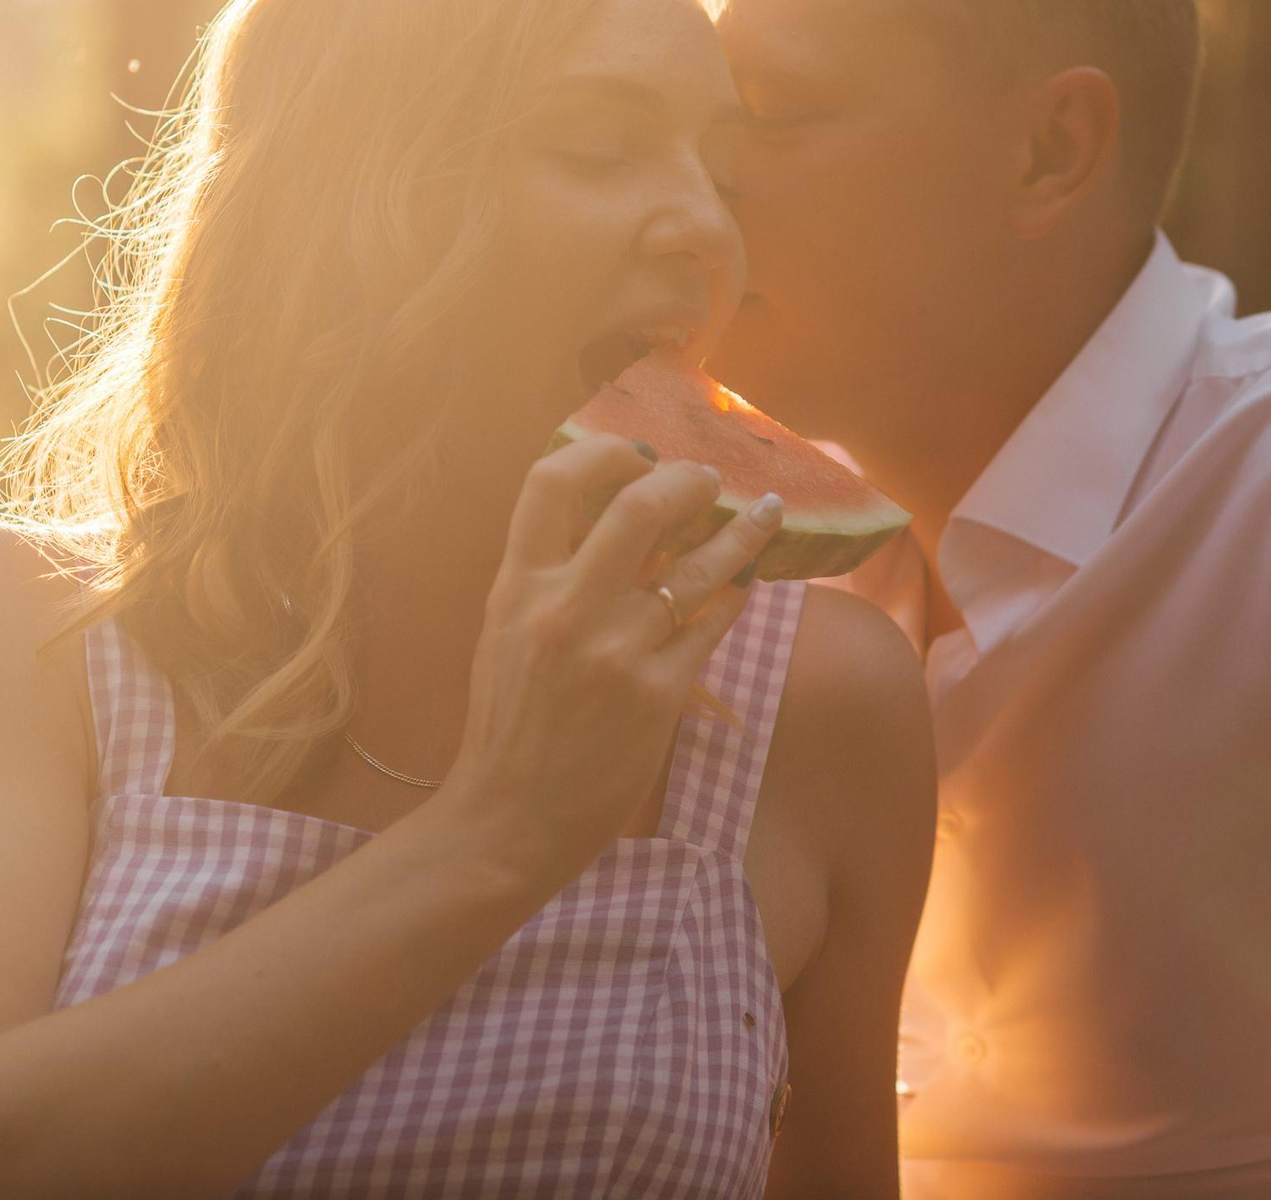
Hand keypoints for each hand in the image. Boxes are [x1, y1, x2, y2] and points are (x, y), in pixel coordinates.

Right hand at [446, 437, 783, 878]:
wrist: (510, 819)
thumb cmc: (509, 724)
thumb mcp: (506, 632)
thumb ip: (550, 575)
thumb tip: (616, 516)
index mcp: (516, 587)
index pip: (551, 481)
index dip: (603, 452)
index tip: (638, 455)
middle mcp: (565, 609)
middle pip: (638, 506)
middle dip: (687, 482)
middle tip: (711, 479)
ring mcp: (617, 651)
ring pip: (698, 565)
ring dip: (741, 532)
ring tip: (765, 515)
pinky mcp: (660, 693)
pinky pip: (714, 622)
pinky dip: (736, 594)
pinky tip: (747, 582)